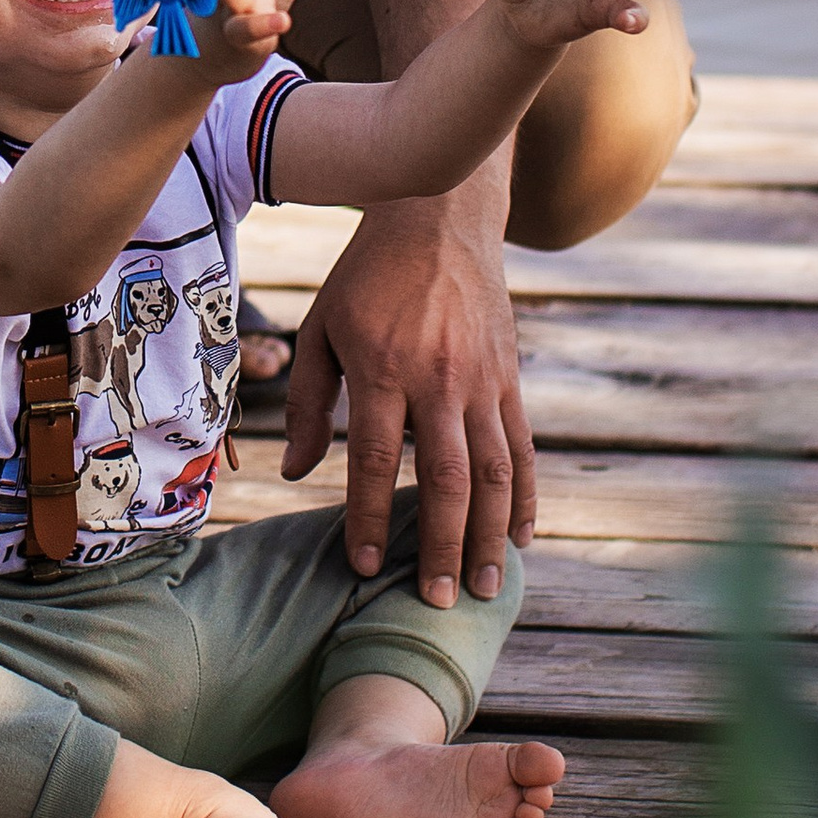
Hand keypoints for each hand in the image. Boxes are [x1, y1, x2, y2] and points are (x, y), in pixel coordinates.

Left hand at [285, 195, 532, 607]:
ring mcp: (481, 379)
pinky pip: (522, 446)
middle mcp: (437, 378)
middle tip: (435, 599)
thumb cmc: (368, 277)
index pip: (373, 459)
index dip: (366, 516)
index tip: (363, 564)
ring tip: (485, 586)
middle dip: (440, 545)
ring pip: (493, 469)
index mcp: (382, 367)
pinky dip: (524, 494)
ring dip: (490, 534)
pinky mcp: (509, 376)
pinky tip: (522, 535)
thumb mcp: (322, 328)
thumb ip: (309, 402)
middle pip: (444, 478)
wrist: (441, 218)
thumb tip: (292, 473)